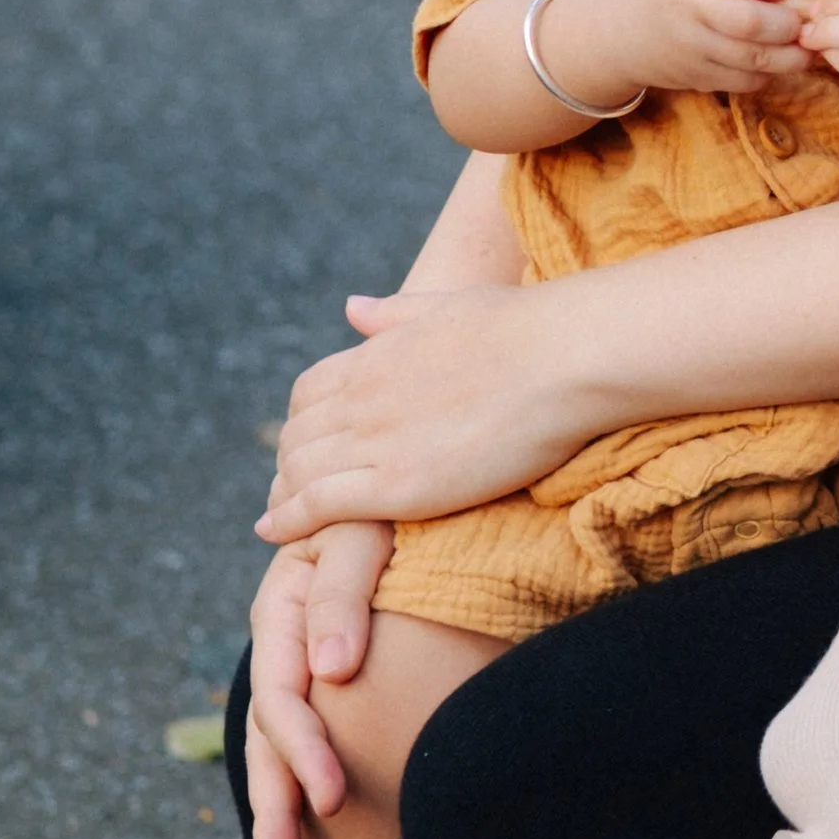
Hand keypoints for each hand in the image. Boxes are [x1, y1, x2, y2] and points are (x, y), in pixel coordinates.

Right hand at [243, 528, 393, 838]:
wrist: (409, 489)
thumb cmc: (391, 507)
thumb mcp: (364, 534)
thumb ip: (341, 595)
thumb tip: (330, 673)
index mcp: (280, 608)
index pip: (284, 696)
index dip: (304, 751)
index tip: (334, 802)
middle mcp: (281, 646)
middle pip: (267, 738)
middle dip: (274, 809)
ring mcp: (297, 666)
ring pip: (274, 749)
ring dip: (276, 814)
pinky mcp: (323, 681)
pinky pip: (299, 743)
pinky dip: (296, 790)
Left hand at [259, 279, 608, 542]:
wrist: (563, 357)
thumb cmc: (527, 327)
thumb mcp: (450, 305)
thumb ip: (396, 313)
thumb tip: (349, 308)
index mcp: (379, 353)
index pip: (310, 391)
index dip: (303, 421)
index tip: (306, 443)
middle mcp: (364, 395)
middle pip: (296, 434)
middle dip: (287, 463)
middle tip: (290, 490)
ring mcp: (376, 440)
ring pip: (298, 470)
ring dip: (282, 495)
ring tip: (279, 517)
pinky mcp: (397, 485)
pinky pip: (319, 504)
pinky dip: (289, 520)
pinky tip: (275, 533)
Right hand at [620, 0, 812, 93]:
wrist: (620, 29)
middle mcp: (687, 10)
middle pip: (747, 22)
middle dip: (787, 23)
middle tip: (805, 21)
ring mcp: (691, 49)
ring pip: (751, 58)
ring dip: (789, 56)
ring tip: (807, 48)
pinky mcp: (696, 78)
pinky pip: (742, 81)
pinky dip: (768, 74)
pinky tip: (780, 63)